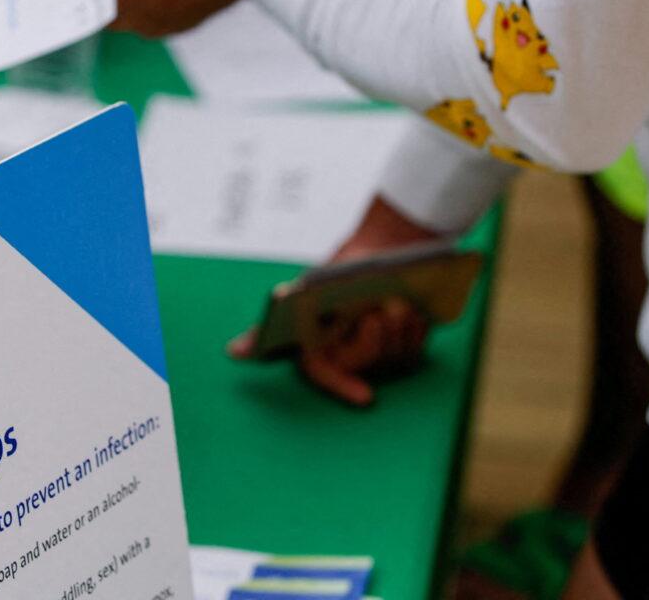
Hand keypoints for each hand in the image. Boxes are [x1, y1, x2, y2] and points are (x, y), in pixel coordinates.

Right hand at [229, 196, 441, 406]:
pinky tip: (416, 308)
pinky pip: (416, 347)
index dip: (342, 387)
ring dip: (399, 330)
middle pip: (365, 361)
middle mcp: (349, 355)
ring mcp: (380, 351)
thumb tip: (232, 352)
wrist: (375, 251)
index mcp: (318, 347)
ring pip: (394, 355)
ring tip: (399, 302)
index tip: (366, 397)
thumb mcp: (299, 297)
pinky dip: (417, 328)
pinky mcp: (406, 343)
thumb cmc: (334, 278)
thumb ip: (265, 332)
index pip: (324, 376)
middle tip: (382, 311)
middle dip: (376, 340)